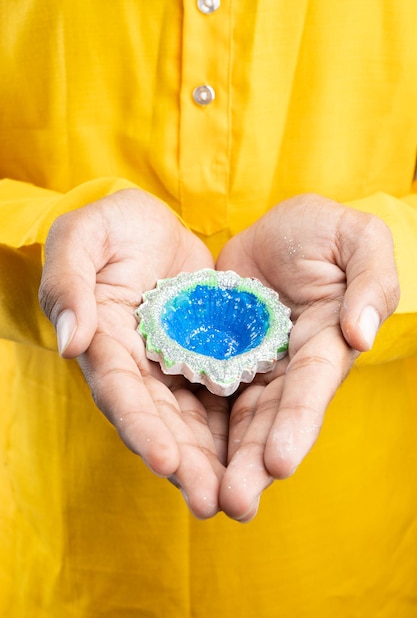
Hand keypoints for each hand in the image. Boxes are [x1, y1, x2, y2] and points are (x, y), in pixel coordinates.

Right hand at [39, 188, 227, 518]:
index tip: (166, 461)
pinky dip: (235, 426)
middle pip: (159, 421)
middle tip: (213, 502)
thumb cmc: (111, 226)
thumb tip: (71, 342)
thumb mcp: (82, 237)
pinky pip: (220, 395)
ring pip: (192, 420)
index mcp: (105, 342)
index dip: (140, 426)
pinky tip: (257, 456)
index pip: (120, 392)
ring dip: (212, 460)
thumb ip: (68, 283)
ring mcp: (172, 366)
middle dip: (184, 463)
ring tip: (239, 497)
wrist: (152, 223)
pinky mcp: (204, 357)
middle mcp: (138, 366)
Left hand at [216, 194, 399, 520]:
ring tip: (204, 499)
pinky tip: (176, 453)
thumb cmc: (324, 231)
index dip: (297, 423)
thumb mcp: (358, 241)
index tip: (279, 462)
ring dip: (222, 459)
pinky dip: (193, 423)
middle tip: (234, 504)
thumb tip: (359, 335)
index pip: (310, 388)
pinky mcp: (218, 355)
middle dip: (255, 462)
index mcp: (324, 344)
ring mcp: (251, 366)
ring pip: (236, 418)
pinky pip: (203, 391)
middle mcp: (288, 367)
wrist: (275, 227)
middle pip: (271, 419)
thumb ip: (370, 283)